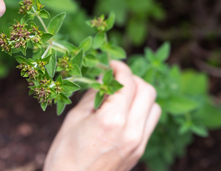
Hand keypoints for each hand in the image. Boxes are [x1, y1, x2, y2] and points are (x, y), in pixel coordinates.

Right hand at [43, 60, 160, 170]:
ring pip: (154, 106)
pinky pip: (150, 123)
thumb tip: (103, 77)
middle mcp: (132, 131)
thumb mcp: (75, 118)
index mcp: (112, 120)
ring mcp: (139, 143)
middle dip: (133, 79)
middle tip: (116, 78)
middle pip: (148, 91)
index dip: (120, 68)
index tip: (111, 64)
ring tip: (122, 95)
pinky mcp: (140, 151)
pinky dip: (142, 111)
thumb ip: (94, 94)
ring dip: (141, 95)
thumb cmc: (65, 156)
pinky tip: (124, 112)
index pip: (127, 83)